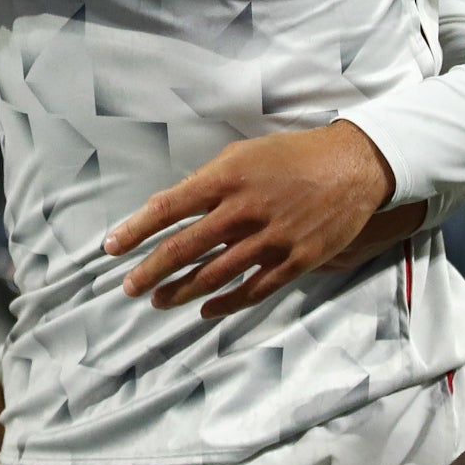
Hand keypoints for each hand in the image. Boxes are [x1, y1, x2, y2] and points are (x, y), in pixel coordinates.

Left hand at [104, 122, 398, 317]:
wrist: (353, 166)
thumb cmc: (293, 156)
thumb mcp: (244, 154)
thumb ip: (208, 182)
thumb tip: (171, 207)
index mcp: (228, 177)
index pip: (169, 207)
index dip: (136, 230)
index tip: (111, 248)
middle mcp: (245, 210)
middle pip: (185, 248)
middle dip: (150, 271)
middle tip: (129, 287)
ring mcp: (272, 239)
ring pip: (215, 275)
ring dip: (181, 291)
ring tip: (158, 301)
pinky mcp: (296, 260)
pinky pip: (254, 290)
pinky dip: (226, 303)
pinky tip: (206, 309)